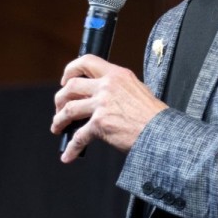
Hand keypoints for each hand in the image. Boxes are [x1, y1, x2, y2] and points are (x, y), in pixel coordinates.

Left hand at [52, 55, 166, 162]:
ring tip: (57, 127)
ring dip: (59, 120)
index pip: (86, 62)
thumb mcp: (136, 90)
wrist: (160, 132)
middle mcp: (107, 86)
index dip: (70, 70)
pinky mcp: (99, 124)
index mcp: (116, 74)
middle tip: (59, 108)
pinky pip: (78, 137)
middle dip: (60, 99)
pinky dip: (71, 148)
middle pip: (71, 87)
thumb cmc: (152, 115)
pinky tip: (68, 155)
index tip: (65, 80)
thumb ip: (116, 88)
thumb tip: (98, 96)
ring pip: (68, 109)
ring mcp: (102, 104)